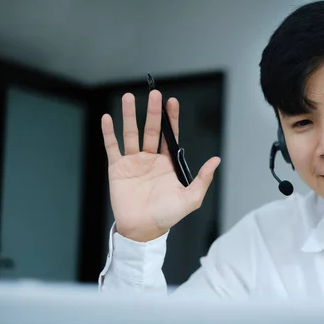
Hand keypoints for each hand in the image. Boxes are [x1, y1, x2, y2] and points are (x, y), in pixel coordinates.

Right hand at [101, 90, 220, 241]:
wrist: (142, 229)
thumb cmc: (166, 216)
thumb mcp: (190, 198)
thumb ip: (203, 179)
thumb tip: (216, 160)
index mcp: (167, 164)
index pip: (171, 137)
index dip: (172, 119)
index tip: (172, 102)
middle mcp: (150, 159)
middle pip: (152, 130)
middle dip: (153, 112)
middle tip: (154, 94)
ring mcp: (133, 162)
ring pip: (131, 133)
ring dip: (130, 115)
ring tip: (129, 97)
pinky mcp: (117, 168)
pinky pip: (112, 147)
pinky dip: (109, 132)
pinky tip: (107, 118)